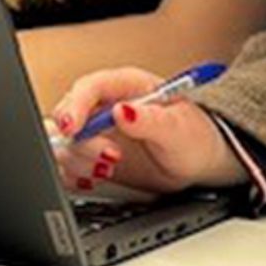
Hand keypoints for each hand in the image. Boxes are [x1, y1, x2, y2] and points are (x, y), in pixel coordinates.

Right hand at [48, 67, 248, 193]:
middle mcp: (106, 107)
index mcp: (126, 87)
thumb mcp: (177, 130)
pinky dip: (74, 174)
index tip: (72, 128)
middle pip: (68, 116)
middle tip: (108, 159)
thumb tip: (122, 111)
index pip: (90, 88)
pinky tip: (94, 178)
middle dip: (80, 141)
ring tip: (107, 170)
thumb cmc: (195, 137)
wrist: (201, 162)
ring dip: (78, 160)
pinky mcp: (93, 156)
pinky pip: (67, 164)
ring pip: (64, 142)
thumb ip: (150, 120)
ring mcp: (97, 132)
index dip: (75, 106)